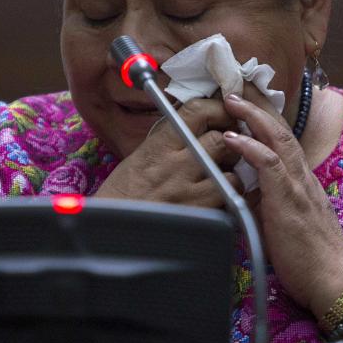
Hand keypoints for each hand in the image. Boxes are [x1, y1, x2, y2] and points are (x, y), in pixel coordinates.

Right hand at [94, 97, 244, 206]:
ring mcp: (189, 191)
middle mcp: (176, 164)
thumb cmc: (123, 194)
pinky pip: (228, 199)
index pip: (198, 111)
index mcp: (160, 144)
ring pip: (232, 171)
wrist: (111, 232)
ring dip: (231, 173)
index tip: (224, 114)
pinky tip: (218, 200)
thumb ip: (169, 140)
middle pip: (221, 139)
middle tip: (226, 150)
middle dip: (229, 143)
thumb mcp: (141, 156)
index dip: (218, 109)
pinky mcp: (199, 214)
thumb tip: (198, 124)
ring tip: (222, 178)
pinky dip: (228, 198)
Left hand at [221, 86, 342, 313]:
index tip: (246, 102)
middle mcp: (301, 175)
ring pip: (276, 138)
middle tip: (235, 86)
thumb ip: (268, 202)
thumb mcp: (285, 221)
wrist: (335, 280)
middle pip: (280, 129)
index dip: (264, 119)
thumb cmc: (310, 258)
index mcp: (301, 180)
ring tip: (230, 99)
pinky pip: (269, 163)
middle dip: (257, 105)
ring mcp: (297, 184)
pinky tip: (232, 136)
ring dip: (251, 115)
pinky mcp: (289, 198)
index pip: (282, 140)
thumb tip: (244, 193)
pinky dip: (249, 146)